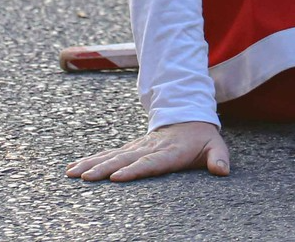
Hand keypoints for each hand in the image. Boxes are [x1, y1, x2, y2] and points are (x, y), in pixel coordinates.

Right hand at [68, 122, 230, 182]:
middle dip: (104, 168)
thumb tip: (222, 170)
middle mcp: (149, 148)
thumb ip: (219, 158)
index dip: (135, 169)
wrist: (188, 117)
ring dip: (91, 164)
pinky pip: (108, 154)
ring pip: (111, 156)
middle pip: (124, 159)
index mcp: (170, 151)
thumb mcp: (215, 146)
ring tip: (72, 173)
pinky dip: (90, 160)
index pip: (151, 162)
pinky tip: (75, 168)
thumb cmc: (202, 138)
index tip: (117, 177)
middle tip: (86, 177)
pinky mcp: (130, 149)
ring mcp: (137, 148)